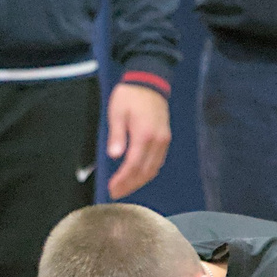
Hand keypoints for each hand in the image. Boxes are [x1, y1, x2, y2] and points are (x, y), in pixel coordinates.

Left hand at [104, 81, 171, 198]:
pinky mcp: (165, 139)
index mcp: (144, 134)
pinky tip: (137, 176)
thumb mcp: (117, 112)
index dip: (122, 180)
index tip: (112, 188)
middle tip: (116, 193)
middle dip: (130, 185)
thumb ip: (117, 135)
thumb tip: (114, 155)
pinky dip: (147, 172)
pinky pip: (158, 162)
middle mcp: (157, 141)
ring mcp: (163, 141)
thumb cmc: (130, 96)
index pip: (133, 165)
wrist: (149, 82)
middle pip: (144, 171)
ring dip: (139, 181)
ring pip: (153, 169)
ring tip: (124, 189)